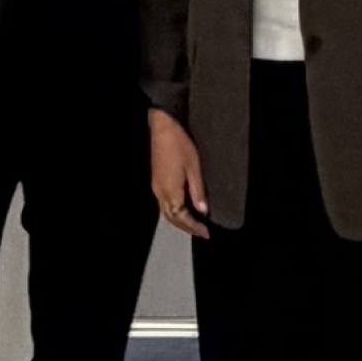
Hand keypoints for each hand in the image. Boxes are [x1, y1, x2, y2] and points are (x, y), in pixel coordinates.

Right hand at [150, 109, 208, 237]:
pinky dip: (174, 212)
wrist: (161, 127)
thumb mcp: (193, 167)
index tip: (206, 232)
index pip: (181, 216)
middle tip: (201, 232)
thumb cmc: (180, 145)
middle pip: (171, 218)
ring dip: (179, 221)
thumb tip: (202, 210)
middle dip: (186, 227)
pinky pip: (164, 204)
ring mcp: (156, 187)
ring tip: (193, 224)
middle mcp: (160, 192)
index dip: (193, 226)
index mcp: (170, 190)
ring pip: (166, 212)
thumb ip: (197, 190)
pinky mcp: (155, 181)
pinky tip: (183, 209)